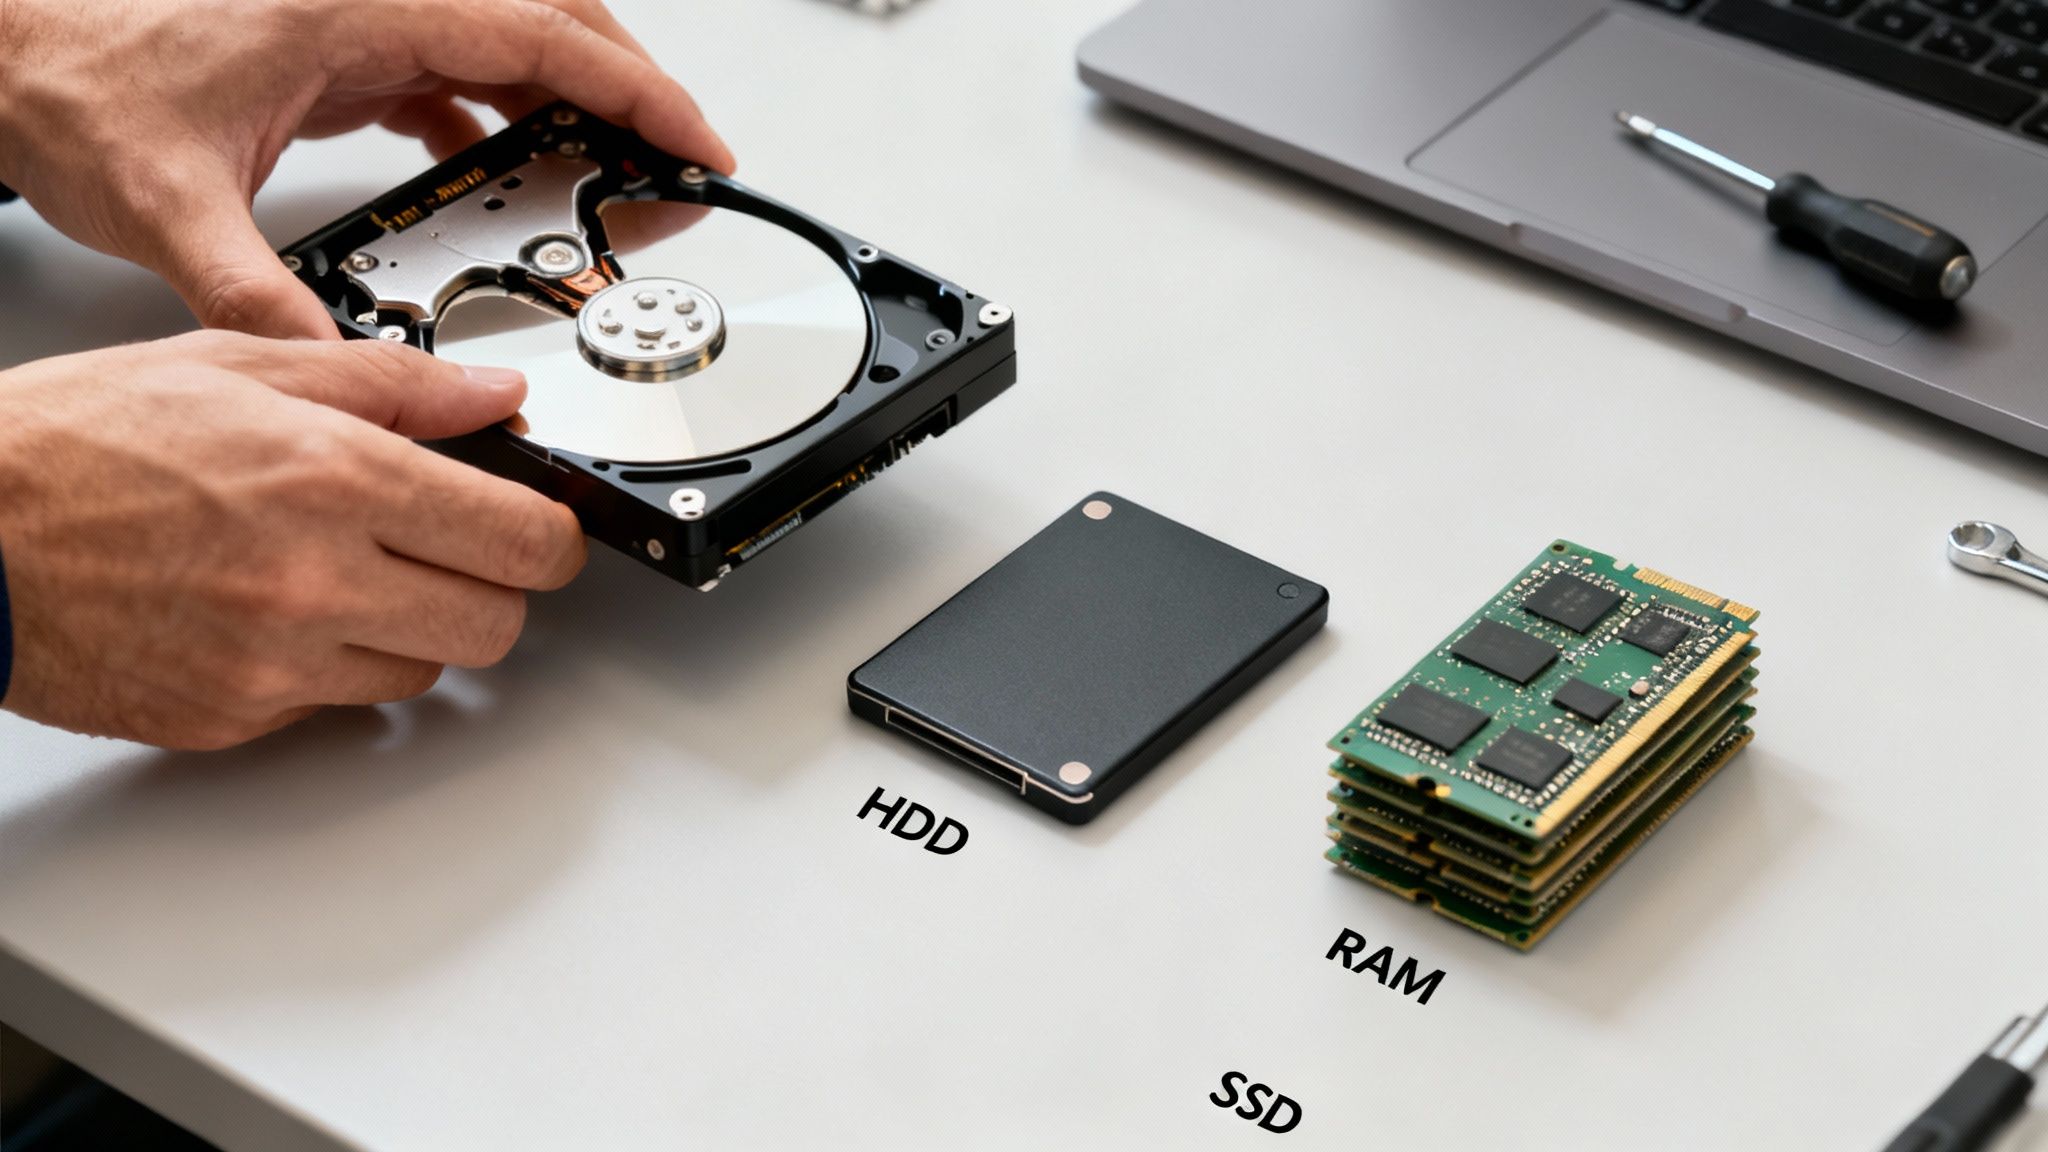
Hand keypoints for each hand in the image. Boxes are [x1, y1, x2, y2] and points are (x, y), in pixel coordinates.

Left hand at [0, 0, 732, 338]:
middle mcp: (372, 3)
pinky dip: (509, 120)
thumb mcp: (165, 206)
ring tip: (622, 177)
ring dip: (576, 107)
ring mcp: (363, 21)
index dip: (636, 93)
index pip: (540, 36)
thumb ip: (253, 298)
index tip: (696, 143)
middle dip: (631, 93)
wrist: (6, 52)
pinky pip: (460, 73)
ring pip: (511, 46)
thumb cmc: (68, 84)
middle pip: (550, 24)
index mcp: (356, 10)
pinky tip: (510, 176)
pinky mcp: (345, 52)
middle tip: (681, 165)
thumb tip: (329, 370)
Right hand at [0, 332, 587, 748]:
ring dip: (409, 631)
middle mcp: (314, 578)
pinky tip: (272, 614)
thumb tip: (492, 395)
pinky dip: (326, 667)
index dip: (553, 535)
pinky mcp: (232, 718)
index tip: (545, 528)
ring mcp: (273, 662)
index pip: (524, 539)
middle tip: (451, 553)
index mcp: (333, 477)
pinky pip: (333, 706)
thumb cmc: (75, 443)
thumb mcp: (239, 366)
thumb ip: (390, 384)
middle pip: (496, 625)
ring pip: (423, 674)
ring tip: (340, 573)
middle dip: (491, 588)